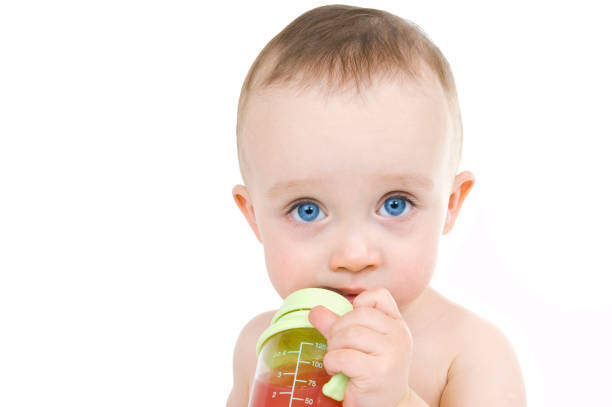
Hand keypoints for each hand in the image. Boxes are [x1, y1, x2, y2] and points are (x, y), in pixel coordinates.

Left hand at [308, 287, 413, 406]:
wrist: (386, 406)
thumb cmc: (372, 372)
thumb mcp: (359, 344)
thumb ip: (339, 324)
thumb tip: (315, 310)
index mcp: (397, 324)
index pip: (378, 295)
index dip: (358, 305)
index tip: (353, 326)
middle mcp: (399, 335)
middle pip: (356, 315)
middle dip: (338, 330)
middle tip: (337, 348)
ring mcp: (392, 353)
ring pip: (348, 334)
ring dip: (334, 348)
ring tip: (337, 360)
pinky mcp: (379, 372)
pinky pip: (342, 356)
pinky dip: (332, 363)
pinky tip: (336, 371)